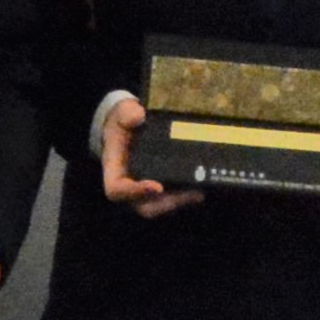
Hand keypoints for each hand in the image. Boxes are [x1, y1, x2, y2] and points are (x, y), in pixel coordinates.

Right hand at [94, 92, 192, 219]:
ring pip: (162, 205)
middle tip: (192, 192)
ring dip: (183, 201)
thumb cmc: (123, 122)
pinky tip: (204, 182)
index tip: (158, 187)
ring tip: (202, 188)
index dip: (135, 193)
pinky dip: (187, 193)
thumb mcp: (123, 112)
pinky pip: (173, 197)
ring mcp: (146, 189)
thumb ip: (128, 113)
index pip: (117, 190)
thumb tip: (139, 116)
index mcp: (115, 170)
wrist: (130, 125)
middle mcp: (130, 186)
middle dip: (169, 203)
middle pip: (145, 207)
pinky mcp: (162, 186)